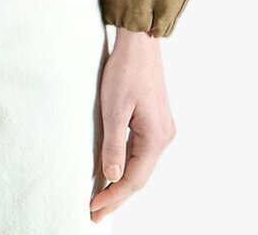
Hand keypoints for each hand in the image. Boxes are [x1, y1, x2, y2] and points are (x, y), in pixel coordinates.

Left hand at [90, 27, 176, 222]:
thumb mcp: (114, 108)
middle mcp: (164, 137)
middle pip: (140, 177)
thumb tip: (111, 176)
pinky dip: (127, 166)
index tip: (93, 208)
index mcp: (156, 137)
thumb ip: (113, 144)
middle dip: (117, 196)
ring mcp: (162, 130)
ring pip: (141, 166)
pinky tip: (114, 172)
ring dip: (122, 183)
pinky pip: (141, 152)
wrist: (140, 44)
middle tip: (95, 214)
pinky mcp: (155, 122)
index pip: (133, 179)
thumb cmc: (125, 71)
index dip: (113, 196)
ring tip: (102, 199)